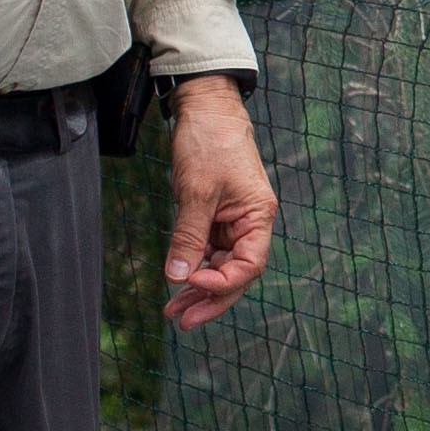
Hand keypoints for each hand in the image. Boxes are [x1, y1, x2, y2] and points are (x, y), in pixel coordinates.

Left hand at [162, 75, 276, 328]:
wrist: (205, 108)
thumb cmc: (210, 143)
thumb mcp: (197, 191)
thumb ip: (189, 235)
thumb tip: (178, 277)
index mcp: (258, 216)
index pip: (248, 265)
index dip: (222, 282)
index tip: (190, 282)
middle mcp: (249, 223)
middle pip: (236, 274)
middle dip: (210, 299)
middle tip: (182, 322)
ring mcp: (232, 221)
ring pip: (219, 266)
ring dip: (197, 289)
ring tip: (171, 311)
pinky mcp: (214, 216)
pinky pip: (207, 251)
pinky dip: (192, 267)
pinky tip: (175, 282)